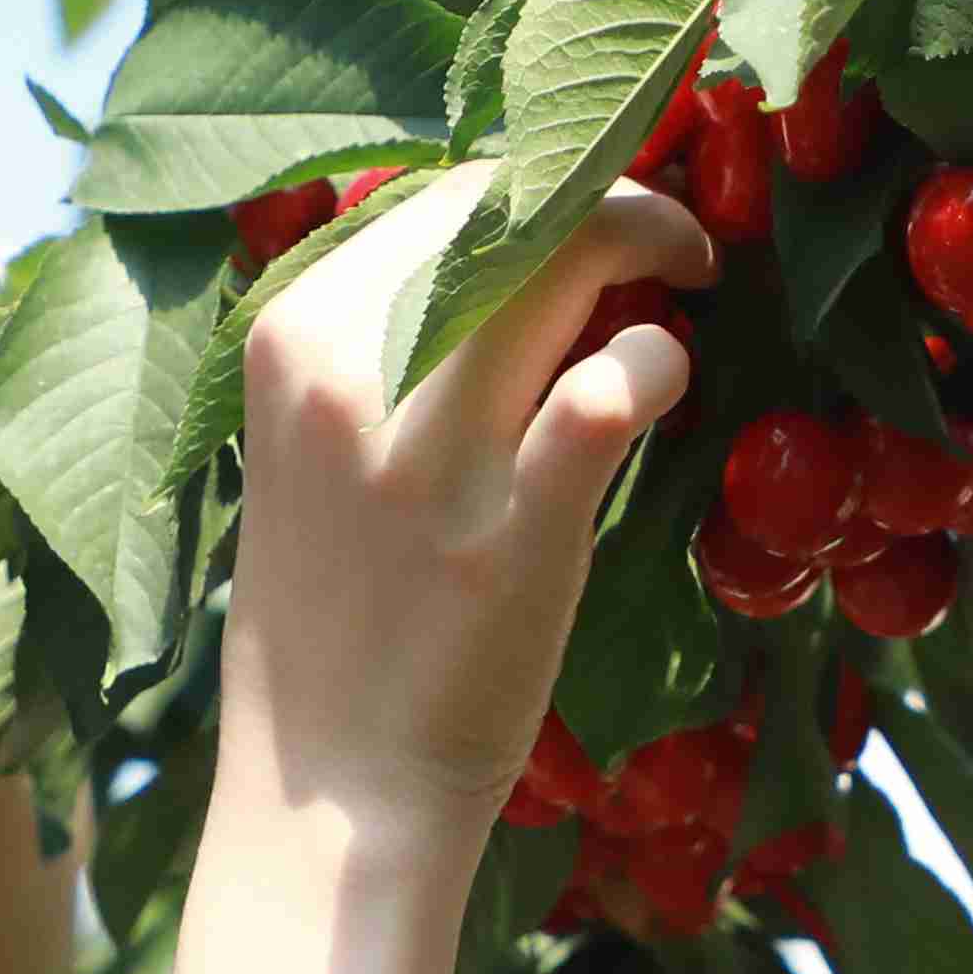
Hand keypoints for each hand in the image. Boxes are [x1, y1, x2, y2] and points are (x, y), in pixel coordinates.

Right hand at [216, 177, 702, 830]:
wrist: (336, 789)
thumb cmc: (339, 605)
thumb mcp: (314, 439)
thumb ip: (384, 336)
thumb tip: (513, 236)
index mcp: (289, 332)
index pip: (442, 190)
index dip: (542, 184)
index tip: (595, 213)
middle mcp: (344, 371)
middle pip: (510, 202)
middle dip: (613, 191)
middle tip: (673, 241)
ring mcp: (427, 454)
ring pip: (564, 256)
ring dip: (650, 246)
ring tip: (682, 289)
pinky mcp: (511, 534)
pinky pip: (608, 387)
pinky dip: (657, 362)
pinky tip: (660, 383)